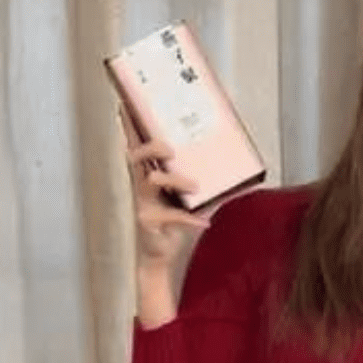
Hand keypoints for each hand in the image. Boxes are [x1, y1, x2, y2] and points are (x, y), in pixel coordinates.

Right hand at [119, 106, 208, 269]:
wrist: (161, 257)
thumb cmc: (174, 224)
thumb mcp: (190, 200)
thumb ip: (207, 184)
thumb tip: (237, 172)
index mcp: (147, 176)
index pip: (137, 146)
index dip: (130, 127)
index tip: (126, 105)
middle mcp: (140, 186)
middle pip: (135, 156)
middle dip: (151, 146)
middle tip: (170, 149)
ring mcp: (142, 203)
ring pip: (150, 180)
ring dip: (175, 180)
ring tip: (195, 186)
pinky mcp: (149, 222)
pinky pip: (168, 215)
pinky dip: (188, 219)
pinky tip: (205, 223)